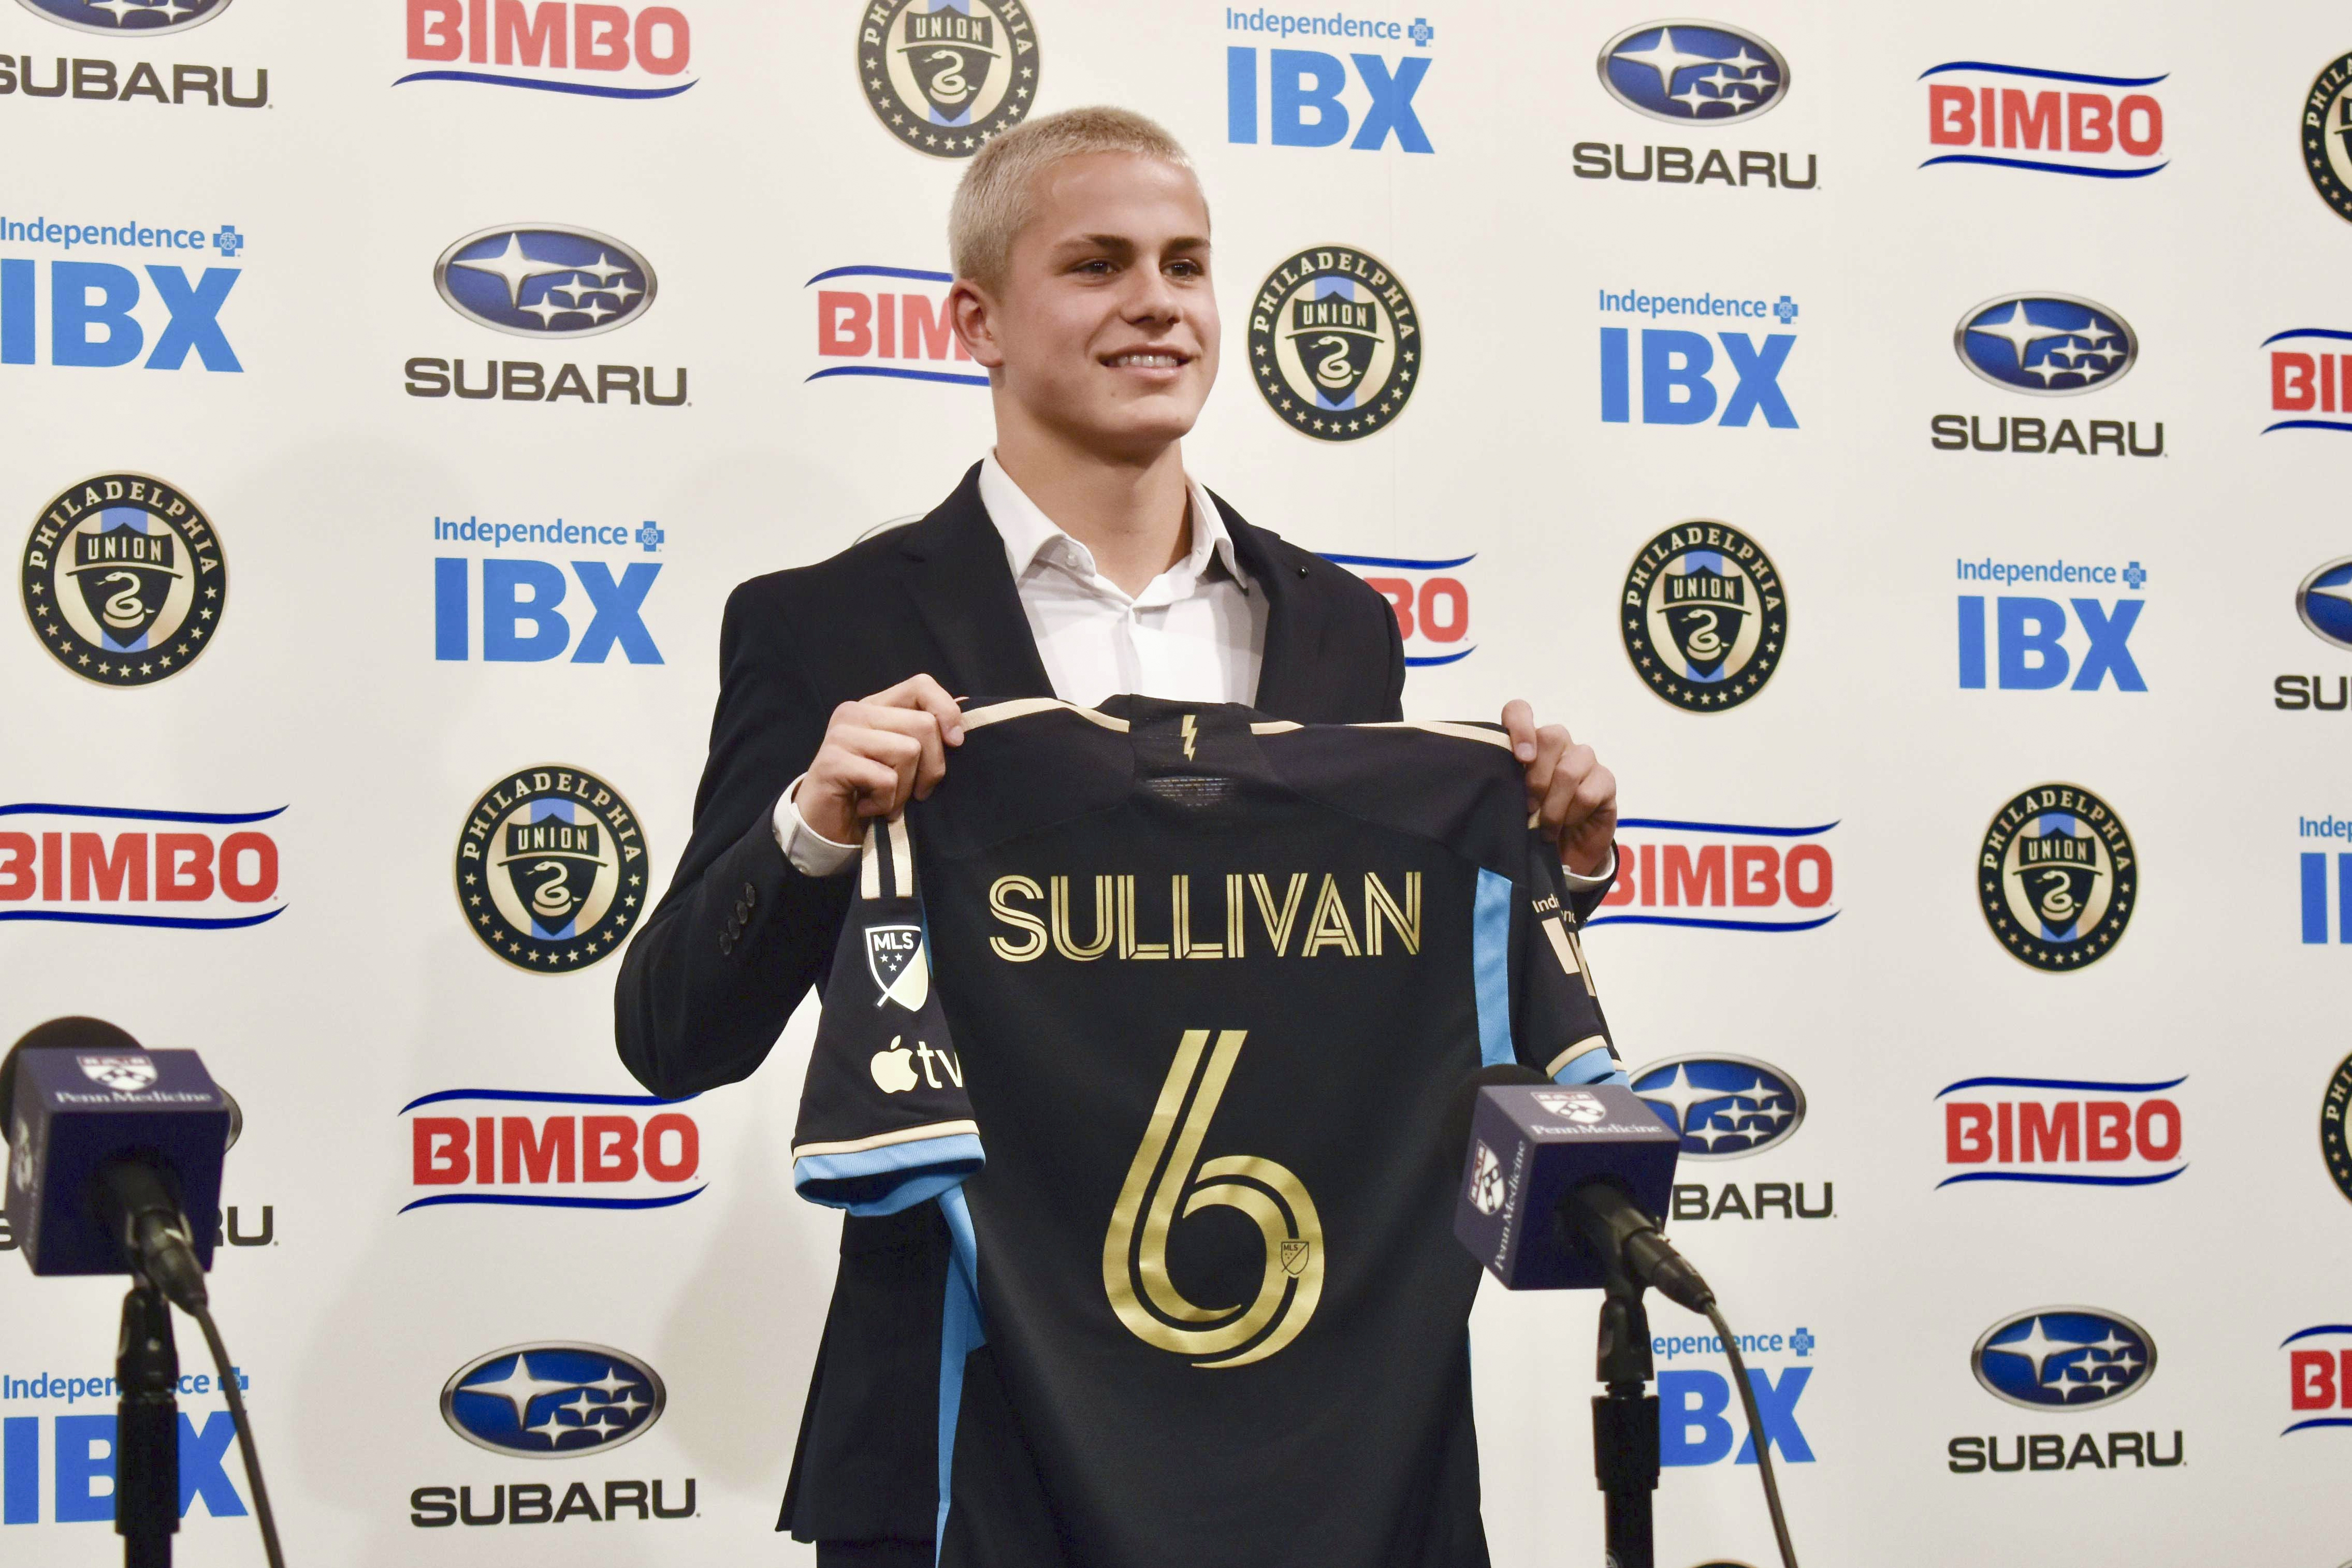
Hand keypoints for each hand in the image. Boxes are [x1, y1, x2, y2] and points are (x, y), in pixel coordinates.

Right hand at [798, 675, 964, 844]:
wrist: (827, 826)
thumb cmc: (872, 792)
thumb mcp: (905, 759)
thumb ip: (929, 730)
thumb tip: (966, 701)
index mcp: (876, 705)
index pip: (921, 686)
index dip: (947, 711)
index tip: (956, 744)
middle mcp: (856, 712)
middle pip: (923, 724)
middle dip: (931, 768)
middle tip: (916, 792)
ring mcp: (841, 734)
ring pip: (908, 751)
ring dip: (905, 790)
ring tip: (887, 801)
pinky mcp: (832, 761)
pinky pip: (886, 779)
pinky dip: (886, 803)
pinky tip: (868, 808)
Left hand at [1501, 699, 1615, 877]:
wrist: (1565, 851)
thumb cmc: (1531, 822)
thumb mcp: (1510, 804)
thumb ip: (1504, 785)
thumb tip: (1496, 784)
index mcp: (1528, 742)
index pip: (1519, 711)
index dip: (1519, 726)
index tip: (1520, 758)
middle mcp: (1558, 744)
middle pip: (1551, 736)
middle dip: (1536, 779)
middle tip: (1528, 808)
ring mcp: (1584, 759)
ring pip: (1569, 771)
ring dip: (1553, 806)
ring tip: (1545, 828)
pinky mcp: (1605, 780)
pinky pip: (1587, 794)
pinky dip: (1572, 815)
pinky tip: (1566, 825)